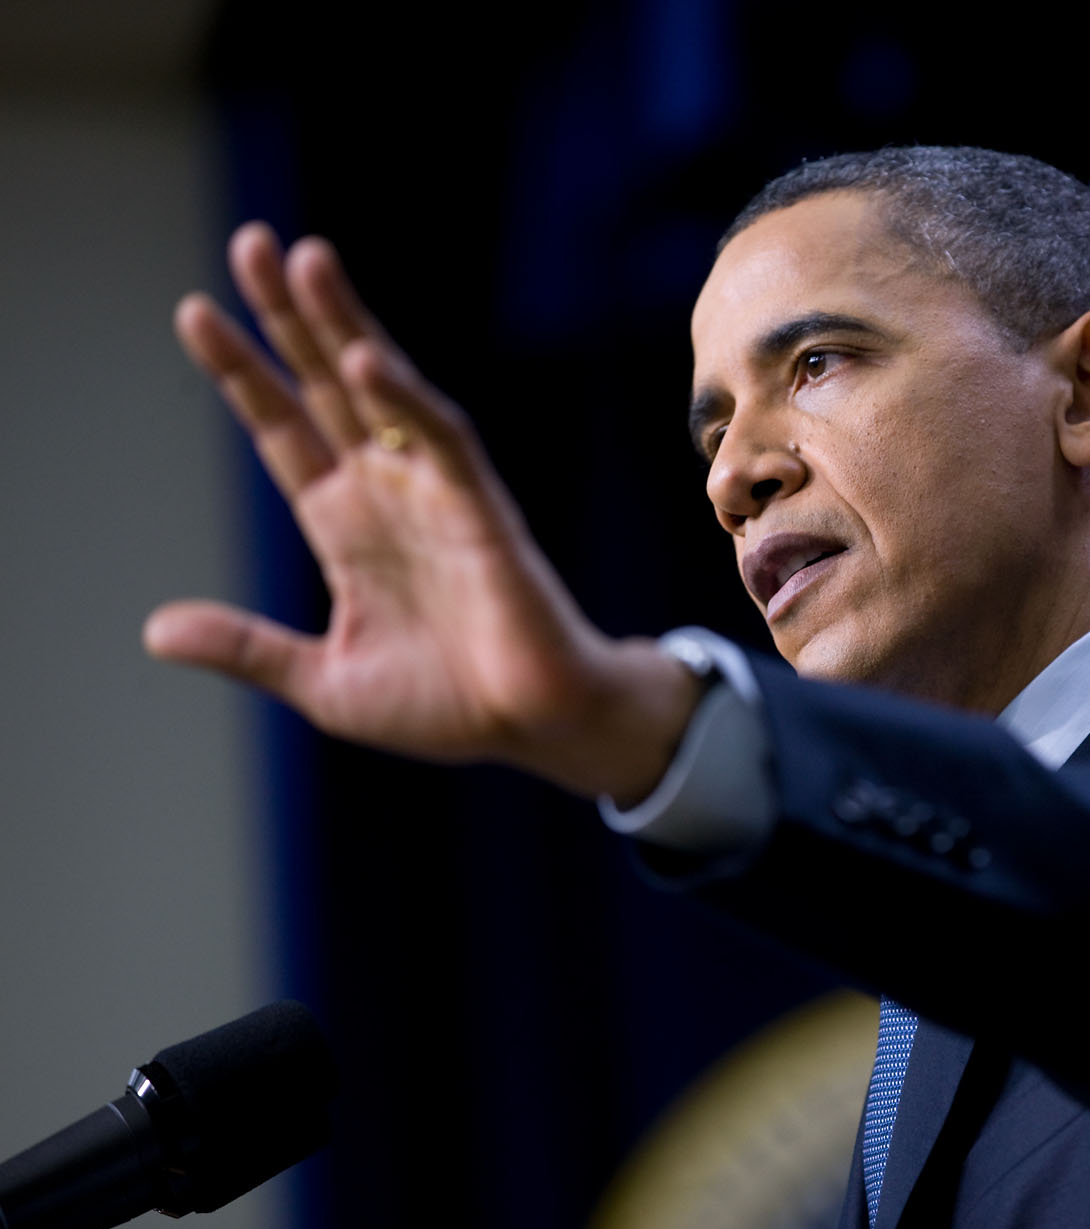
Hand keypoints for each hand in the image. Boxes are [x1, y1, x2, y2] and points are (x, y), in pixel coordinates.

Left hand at [147, 224, 697, 799]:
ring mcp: (433, 491)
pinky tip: (362, 358)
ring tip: (304, 257)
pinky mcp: (482, 507)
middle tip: (249, 241)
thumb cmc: (448, 706)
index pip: (283, 429)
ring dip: (342, 324)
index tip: (195, 311)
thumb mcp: (324, 682)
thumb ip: (248, 647)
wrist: (534, 727)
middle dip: (286, 315)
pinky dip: (403, 398)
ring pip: (382, 388)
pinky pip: (441, 439)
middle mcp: (386, 492)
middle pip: (324, 384)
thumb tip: (155, 631)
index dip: (240, 372)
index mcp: (346, 525)